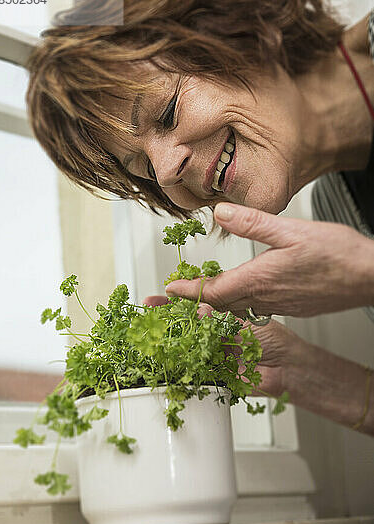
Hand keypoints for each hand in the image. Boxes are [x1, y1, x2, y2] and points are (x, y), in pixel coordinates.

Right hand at [143, 295, 294, 397]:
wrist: (287, 370)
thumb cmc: (274, 341)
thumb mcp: (245, 324)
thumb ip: (221, 319)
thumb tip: (200, 310)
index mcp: (223, 314)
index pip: (195, 303)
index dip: (178, 299)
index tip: (162, 294)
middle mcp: (215, 331)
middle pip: (185, 323)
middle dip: (166, 317)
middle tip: (149, 311)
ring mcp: (213, 351)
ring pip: (186, 344)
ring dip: (171, 339)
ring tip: (156, 331)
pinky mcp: (213, 372)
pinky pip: (194, 367)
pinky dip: (182, 362)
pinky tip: (172, 356)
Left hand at [165, 202, 373, 317]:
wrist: (369, 276)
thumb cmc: (337, 255)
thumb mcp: (291, 230)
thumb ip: (252, 223)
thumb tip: (220, 213)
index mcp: (260, 279)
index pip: (212, 291)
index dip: (188, 292)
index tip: (169, 291)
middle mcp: (266, 298)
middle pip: (220, 306)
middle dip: (194, 302)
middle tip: (174, 299)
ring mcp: (280, 306)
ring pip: (238, 310)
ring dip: (216, 305)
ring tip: (200, 297)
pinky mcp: (293, 308)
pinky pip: (256, 310)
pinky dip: (239, 306)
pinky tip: (242, 295)